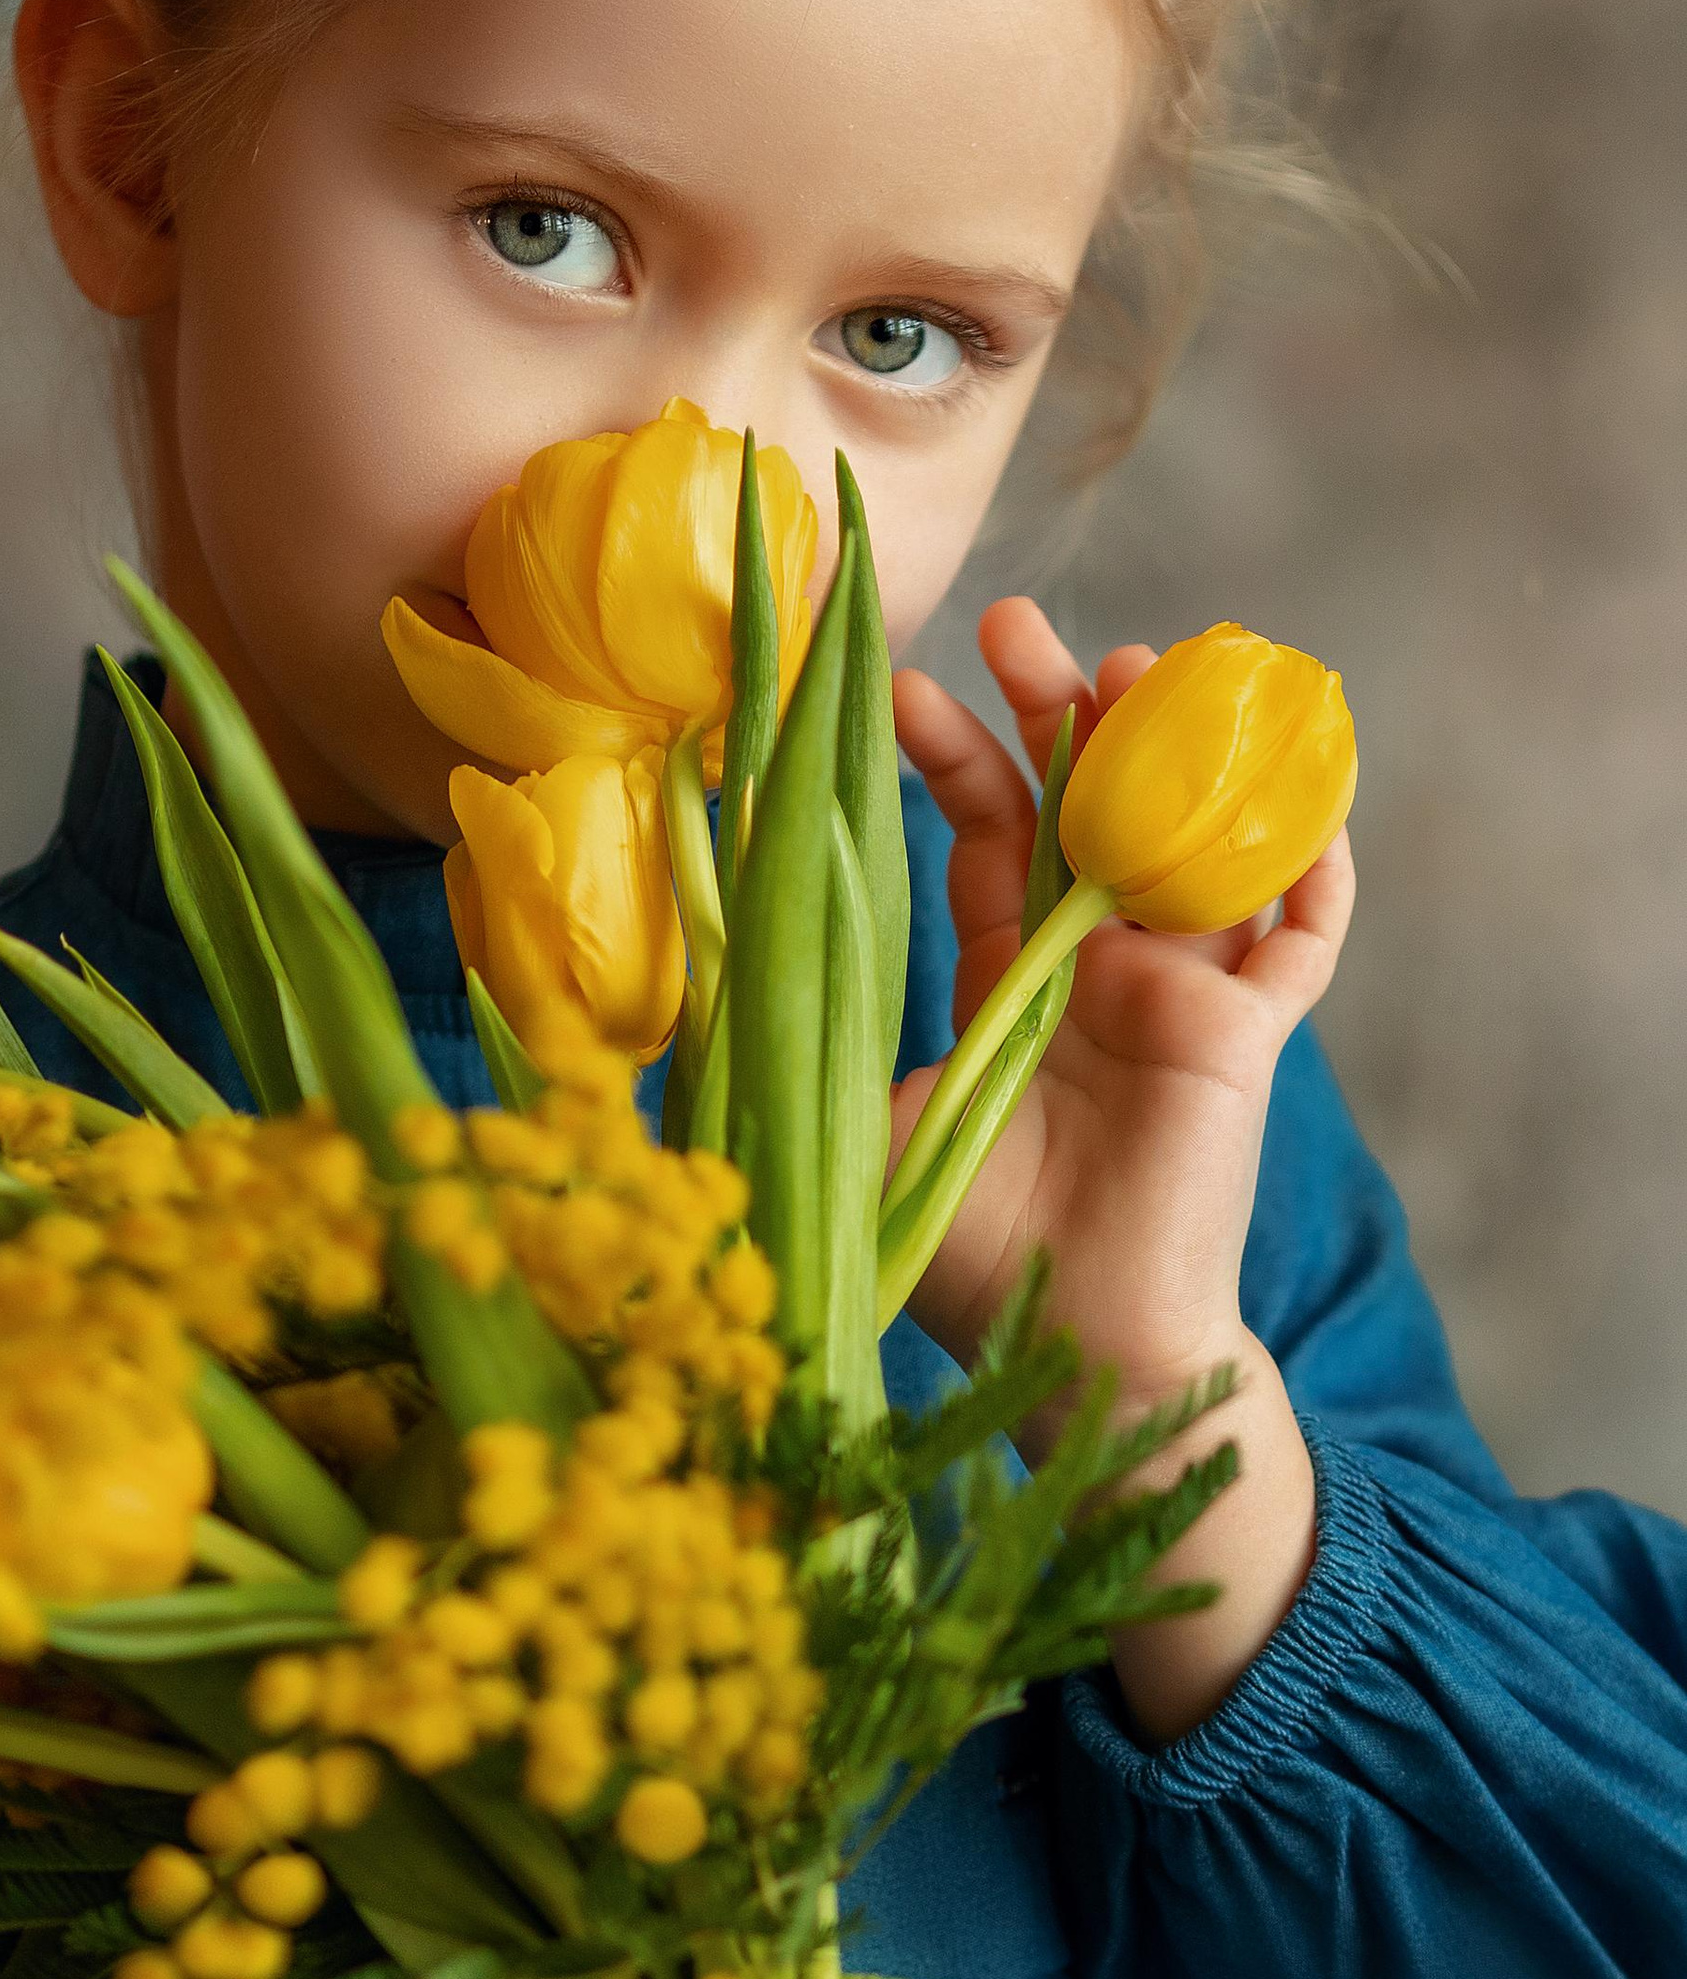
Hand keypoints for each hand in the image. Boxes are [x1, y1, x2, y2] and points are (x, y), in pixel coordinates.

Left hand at [891, 598, 1355, 1735]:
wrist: (1073, 1356)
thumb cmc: (966, 1262)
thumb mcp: (852, 1133)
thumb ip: (793, 1058)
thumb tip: (666, 1000)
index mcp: (1006, 985)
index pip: (985, 836)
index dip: (952, 757)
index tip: (908, 682)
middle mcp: (1094, 975)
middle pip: (1086, 808)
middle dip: (1058, 708)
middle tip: (1021, 622)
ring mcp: (1175, 997)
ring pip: (1194, 839)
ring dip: (1182, 748)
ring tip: (1146, 665)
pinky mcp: (1244, 1040)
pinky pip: (1300, 942)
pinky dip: (1313, 872)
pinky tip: (1306, 800)